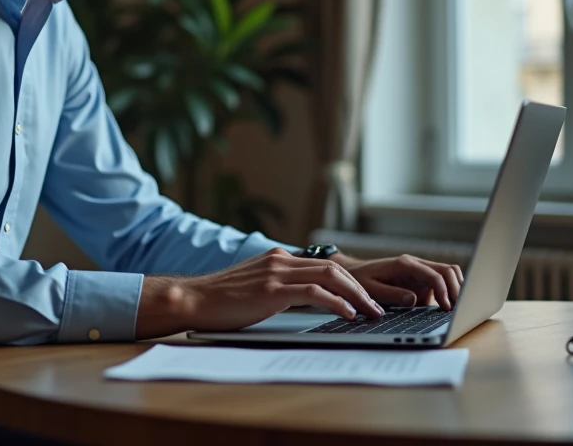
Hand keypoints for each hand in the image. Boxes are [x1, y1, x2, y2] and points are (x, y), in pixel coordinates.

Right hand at [134, 248, 385, 339]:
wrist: (193, 300)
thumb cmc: (221, 301)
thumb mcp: (256, 287)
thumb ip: (279, 286)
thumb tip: (304, 300)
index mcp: (277, 258)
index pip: (324, 265)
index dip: (350, 282)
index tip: (366, 298)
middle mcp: (280, 260)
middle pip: (334, 268)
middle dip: (361, 288)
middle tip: (379, 306)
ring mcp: (275, 272)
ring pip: (329, 277)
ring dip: (356, 296)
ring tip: (371, 312)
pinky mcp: (271, 289)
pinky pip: (314, 292)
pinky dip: (336, 302)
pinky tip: (348, 314)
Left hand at [330, 253, 464, 310]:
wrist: (353, 273)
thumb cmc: (360, 280)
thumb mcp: (371, 289)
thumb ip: (392, 294)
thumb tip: (413, 300)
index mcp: (405, 264)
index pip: (434, 274)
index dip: (444, 291)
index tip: (446, 307)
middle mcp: (416, 264)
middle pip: (447, 270)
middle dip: (457, 288)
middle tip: (459, 309)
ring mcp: (420, 271)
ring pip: (448, 273)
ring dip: (457, 288)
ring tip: (459, 308)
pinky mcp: (421, 280)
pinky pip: (441, 281)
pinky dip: (450, 291)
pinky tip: (450, 306)